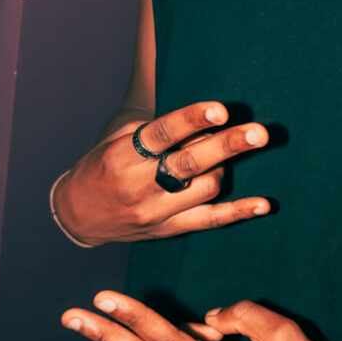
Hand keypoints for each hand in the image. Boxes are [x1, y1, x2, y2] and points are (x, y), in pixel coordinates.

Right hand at [53, 101, 272, 246]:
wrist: (77, 215)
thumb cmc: (101, 166)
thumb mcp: (115, 139)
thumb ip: (154, 129)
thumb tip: (202, 118)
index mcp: (122, 156)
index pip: (161, 135)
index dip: (192, 120)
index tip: (221, 110)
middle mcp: (139, 185)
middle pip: (190, 163)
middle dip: (228, 146)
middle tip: (260, 132)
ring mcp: (155, 212)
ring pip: (205, 188)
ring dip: (224, 167)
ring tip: (227, 154)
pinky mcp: (168, 230)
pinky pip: (210, 221)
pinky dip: (239, 211)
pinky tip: (264, 203)